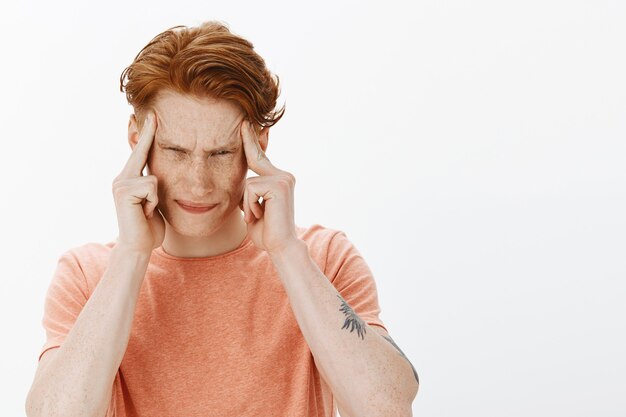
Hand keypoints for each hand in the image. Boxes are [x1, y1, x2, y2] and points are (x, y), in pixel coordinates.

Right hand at [112, 112, 164, 253]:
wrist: (138, 247)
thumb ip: (154, 187)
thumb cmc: (149, 227)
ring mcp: (121, 184)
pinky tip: (146, 213)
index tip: (152, 117)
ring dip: (157, 198)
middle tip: (154, 113)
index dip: (147, 135)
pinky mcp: (123, 192)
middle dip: (148, 133)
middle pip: (141, 152)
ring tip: (149, 210)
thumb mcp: (155, 202)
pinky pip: (151, 187)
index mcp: (130, 179)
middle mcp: (122, 178)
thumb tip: (161, 176)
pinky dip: (154, 202)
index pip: (141, 154)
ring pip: (153, 178)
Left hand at [238, 120, 299, 253]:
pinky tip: (260, 216)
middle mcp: (284, 176)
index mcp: (279, 179)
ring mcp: (283, 179)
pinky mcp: (279, 185)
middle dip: (248, 141)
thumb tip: (242, 182)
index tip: (245, 123)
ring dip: (246, 203)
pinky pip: (250, 189)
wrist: (280, 247)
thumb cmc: (266, 232)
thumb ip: (250, 192)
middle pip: (255, 159)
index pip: (261, 157)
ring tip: (257, 216)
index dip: (252, 141)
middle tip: (243, 122)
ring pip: (248, 182)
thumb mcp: (253, 207)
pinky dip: (249, 205)